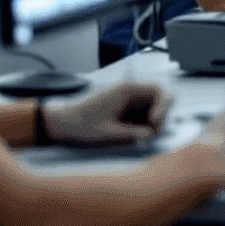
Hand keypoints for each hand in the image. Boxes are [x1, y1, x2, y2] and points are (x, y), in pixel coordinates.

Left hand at [42, 80, 172, 145]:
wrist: (61, 122)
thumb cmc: (82, 125)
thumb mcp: (110, 133)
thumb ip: (134, 133)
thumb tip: (151, 134)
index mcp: (127, 89)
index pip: (158, 90)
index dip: (163, 107)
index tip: (154, 123)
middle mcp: (129, 91)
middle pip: (158, 98)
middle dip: (159, 116)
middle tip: (149, 133)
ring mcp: (127, 98)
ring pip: (151, 107)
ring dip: (151, 122)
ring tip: (138, 136)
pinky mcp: (123, 107)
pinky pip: (141, 113)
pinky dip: (142, 124)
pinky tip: (131, 133)